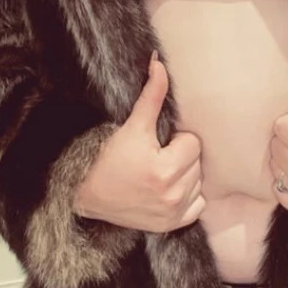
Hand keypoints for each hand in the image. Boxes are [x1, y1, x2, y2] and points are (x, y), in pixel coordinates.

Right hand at [73, 52, 205, 232]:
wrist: (89, 196)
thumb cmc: (109, 160)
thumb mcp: (131, 127)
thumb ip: (151, 96)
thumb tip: (159, 63)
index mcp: (164, 170)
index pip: (193, 143)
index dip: (175, 140)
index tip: (157, 145)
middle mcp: (172, 195)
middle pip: (197, 162)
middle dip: (180, 156)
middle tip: (156, 158)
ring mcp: (174, 213)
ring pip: (198, 181)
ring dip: (184, 176)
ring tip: (159, 174)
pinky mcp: (173, 225)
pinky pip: (198, 205)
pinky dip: (187, 197)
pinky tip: (167, 191)